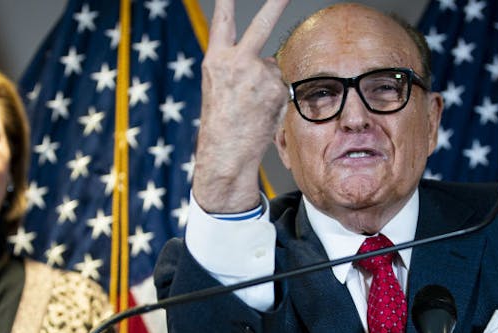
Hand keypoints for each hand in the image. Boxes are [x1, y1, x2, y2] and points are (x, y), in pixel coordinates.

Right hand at [193, 0, 289, 212]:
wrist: (226, 152)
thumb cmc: (221, 121)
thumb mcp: (219, 86)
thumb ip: (238, 66)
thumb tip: (269, 64)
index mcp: (215, 60)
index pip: (223, 21)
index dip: (229, 0)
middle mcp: (236, 62)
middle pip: (261, 25)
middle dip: (276, 3)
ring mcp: (258, 75)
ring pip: (273, 68)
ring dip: (267, 83)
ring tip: (251, 106)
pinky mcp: (275, 89)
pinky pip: (281, 85)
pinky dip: (275, 97)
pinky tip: (261, 112)